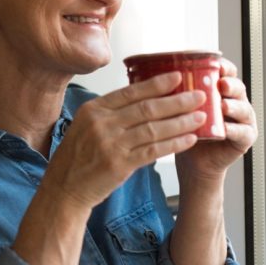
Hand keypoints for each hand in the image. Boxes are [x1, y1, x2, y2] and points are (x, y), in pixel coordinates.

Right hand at [43, 72, 204, 209]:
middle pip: (147, 108)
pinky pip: (153, 150)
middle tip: (199, 96)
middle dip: (177, 101)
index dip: (157, 84)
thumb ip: (110, 114)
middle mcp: (101, 123)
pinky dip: (174, 144)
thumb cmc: (76, 157)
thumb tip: (143, 100)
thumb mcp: (85, 126)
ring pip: (154, 128)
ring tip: (201, 117)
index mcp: (93, 110)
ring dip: (181, 122)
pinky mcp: (119, 164)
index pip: (130, 91)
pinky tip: (189, 139)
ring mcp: (110, 144)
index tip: (178, 77)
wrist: (64, 187)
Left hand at [175, 58, 257, 183]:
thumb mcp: (178, 107)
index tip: (215, 64)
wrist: (191, 160)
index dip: (223, 67)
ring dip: (234, 106)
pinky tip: (225, 129)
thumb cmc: (183, 129)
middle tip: (221, 84)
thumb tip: (148, 73)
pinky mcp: (244, 139)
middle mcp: (234, 101)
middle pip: (237, 87)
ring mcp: (241, 120)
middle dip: (231, 84)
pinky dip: (235, 130)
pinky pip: (243, 133)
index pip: (225, 72)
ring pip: (243, 109)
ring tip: (223, 105)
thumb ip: (174, 91)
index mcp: (218, 90)